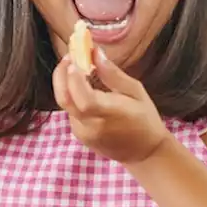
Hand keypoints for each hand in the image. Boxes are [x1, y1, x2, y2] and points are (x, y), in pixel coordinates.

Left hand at [53, 49, 169, 164]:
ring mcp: (82, 133)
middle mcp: (90, 126)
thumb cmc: (145, 119)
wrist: (145, 153)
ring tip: (79, 69)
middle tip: (68, 58)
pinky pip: (70, 112)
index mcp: (107, 114)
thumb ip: (113, 74)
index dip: (73, 76)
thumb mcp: (135, 92)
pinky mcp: (79, 135)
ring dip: (67, 85)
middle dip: (61, 75)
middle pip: (64, 99)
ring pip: (66, 104)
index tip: (74, 57)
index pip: (82, 96)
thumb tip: (95, 53)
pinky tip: (85, 90)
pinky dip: (73, 97)